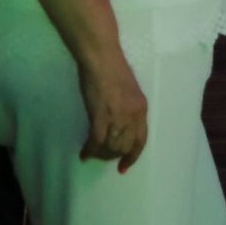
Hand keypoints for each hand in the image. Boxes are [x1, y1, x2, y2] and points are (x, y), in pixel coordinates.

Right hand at [78, 53, 148, 173]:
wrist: (102, 57)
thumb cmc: (113, 69)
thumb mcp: (129, 92)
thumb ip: (128, 109)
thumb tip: (121, 125)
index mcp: (142, 108)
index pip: (141, 140)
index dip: (132, 156)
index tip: (123, 167)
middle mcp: (133, 115)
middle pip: (125, 146)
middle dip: (112, 155)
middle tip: (100, 156)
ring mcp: (118, 116)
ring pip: (111, 147)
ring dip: (100, 154)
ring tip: (92, 153)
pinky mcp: (101, 115)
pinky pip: (97, 141)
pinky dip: (90, 150)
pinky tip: (84, 153)